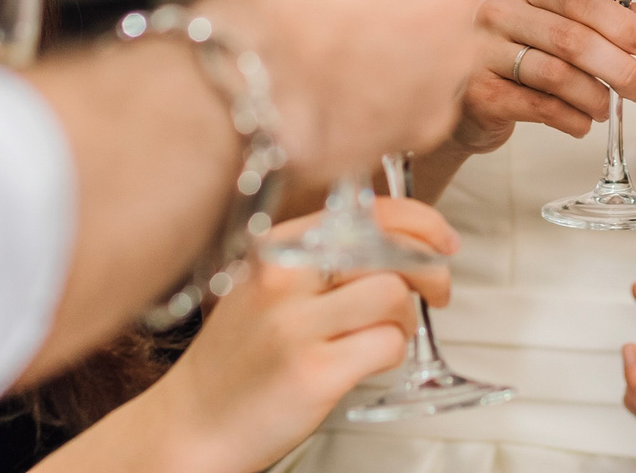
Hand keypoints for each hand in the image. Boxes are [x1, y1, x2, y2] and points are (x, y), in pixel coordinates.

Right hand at [58, 199, 453, 472]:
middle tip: (439, 289)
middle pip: (389, 249)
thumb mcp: (266, 287)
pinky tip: (368, 361)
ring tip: (387, 335)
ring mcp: (296, 326)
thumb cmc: (237, 359)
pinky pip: (387, 345)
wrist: (194, 423)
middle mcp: (284, 279)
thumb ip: (321, 258)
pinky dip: (392, 353)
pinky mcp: (314, 372)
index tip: (440, 240)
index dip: (419, 222)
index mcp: (277, 249)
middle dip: (429, 268)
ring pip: (393, 295)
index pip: (367, 212)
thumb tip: (398, 239)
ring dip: (406, 318)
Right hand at [200, 0, 503, 177]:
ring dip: (416, 44)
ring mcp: (455, 48)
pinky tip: (355, 95)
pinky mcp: (441, 108)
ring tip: (353, 56)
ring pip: (449, 39)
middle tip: (367, 3)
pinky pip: (431, 94)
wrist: (248, 94)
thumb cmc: (259, 10)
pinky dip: (403, 97)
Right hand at [446, 0, 635, 153]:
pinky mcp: (479, 94)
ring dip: (594, 96)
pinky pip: (539, 106)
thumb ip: (600, 22)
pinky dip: (571, 118)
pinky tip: (583, 123)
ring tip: (607, 108)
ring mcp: (483, 53)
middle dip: (617, 66)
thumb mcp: (557, 31)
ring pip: (556, 74)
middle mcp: (499, 13)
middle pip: (571, 38)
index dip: (618, 23)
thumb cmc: (518, 60)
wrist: (469, 101)